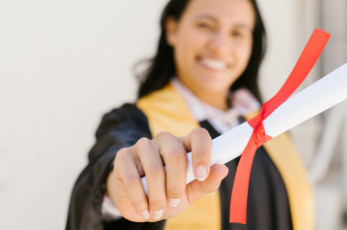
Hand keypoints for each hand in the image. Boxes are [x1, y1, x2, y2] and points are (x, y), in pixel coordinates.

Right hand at [106, 128, 227, 221]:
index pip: (198, 136)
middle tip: (175, 202)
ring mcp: (142, 146)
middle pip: (175, 154)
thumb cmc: (168, 195)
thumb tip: (223, 169)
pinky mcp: (123, 157)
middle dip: (177, 184)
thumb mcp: (189, 193)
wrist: (139, 204)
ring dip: (157, 196)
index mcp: (184, 145)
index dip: (203, 152)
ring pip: (154, 169)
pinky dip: (140, 199)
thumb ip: (206, 183)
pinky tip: (144, 210)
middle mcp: (164, 140)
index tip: (202, 174)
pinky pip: (133, 177)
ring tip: (157, 211)